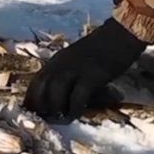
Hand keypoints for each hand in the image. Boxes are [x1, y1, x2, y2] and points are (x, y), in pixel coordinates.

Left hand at [23, 18, 146, 121]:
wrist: (121, 34)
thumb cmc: (101, 49)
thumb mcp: (76, 59)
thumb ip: (68, 75)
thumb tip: (62, 99)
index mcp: (56, 60)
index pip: (35, 82)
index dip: (32, 100)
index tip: (35, 113)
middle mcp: (61, 64)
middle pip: (42, 89)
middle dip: (42, 107)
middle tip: (49, 119)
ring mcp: (76, 69)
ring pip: (55, 93)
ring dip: (57, 110)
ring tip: (62, 119)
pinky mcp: (92, 75)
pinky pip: (77, 96)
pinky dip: (75, 109)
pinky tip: (77, 114)